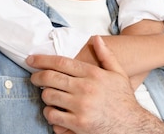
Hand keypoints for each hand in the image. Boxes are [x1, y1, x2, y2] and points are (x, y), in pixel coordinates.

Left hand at [27, 36, 163, 133]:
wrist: (132, 126)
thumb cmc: (123, 100)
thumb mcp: (118, 74)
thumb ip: (106, 55)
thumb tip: (95, 38)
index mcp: (93, 74)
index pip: (61, 62)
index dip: (42, 59)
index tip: (31, 59)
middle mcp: (85, 89)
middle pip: (50, 78)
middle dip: (37, 77)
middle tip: (34, 78)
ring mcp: (81, 108)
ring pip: (48, 97)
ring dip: (46, 97)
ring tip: (50, 97)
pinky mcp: (78, 125)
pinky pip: (53, 117)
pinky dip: (51, 115)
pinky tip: (56, 113)